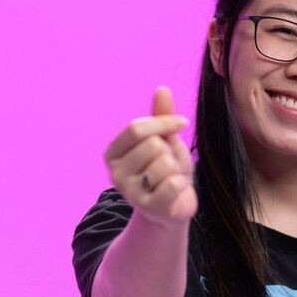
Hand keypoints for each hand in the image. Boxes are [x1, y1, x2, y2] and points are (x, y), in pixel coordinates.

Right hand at [103, 85, 197, 228]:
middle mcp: (115, 173)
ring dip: (175, 169)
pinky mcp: (147, 208)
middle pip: (152, 145)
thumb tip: (162, 88)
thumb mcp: (165, 140)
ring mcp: (129, 193)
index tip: (182, 123)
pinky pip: (172, 184)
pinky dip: (181, 184)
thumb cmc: (167, 170)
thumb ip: (161, 117)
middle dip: (169, 152)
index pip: (136, 128)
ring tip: (170, 179)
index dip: (164, 122)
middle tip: (169, 166)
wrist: (175, 206)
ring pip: (164, 163)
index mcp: (113, 153)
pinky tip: (175, 192)